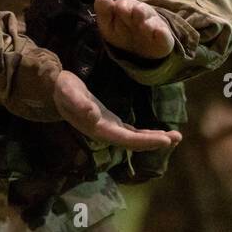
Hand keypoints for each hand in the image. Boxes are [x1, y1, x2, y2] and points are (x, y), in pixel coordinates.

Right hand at [53, 70, 181, 149]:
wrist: (54, 90)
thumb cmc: (62, 89)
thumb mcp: (68, 92)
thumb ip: (78, 103)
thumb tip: (93, 114)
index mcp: (98, 128)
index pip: (127, 139)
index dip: (146, 142)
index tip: (165, 140)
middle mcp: (105, 132)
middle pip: (134, 142)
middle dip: (155, 141)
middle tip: (177, 137)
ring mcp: (108, 128)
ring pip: (135, 138)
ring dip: (154, 138)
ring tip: (175, 136)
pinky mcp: (110, 122)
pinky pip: (132, 132)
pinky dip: (146, 133)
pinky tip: (158, 133)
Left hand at [94, 0, 175, 59]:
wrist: (142, 47)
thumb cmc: (123, 32)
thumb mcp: (109, 25)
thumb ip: (104, 12)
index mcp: (127, 9)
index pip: (124, 6)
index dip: (122, 8)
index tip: (118, 8)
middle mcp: (142, 15)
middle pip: (140, 11)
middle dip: (137, 12)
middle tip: (135, 12)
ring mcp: (153, 26)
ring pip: (151, 22)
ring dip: (148, 23)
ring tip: (144, 25)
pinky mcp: (163, 39)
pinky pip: (164, 35)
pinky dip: (162, 34)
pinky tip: (159, 33)